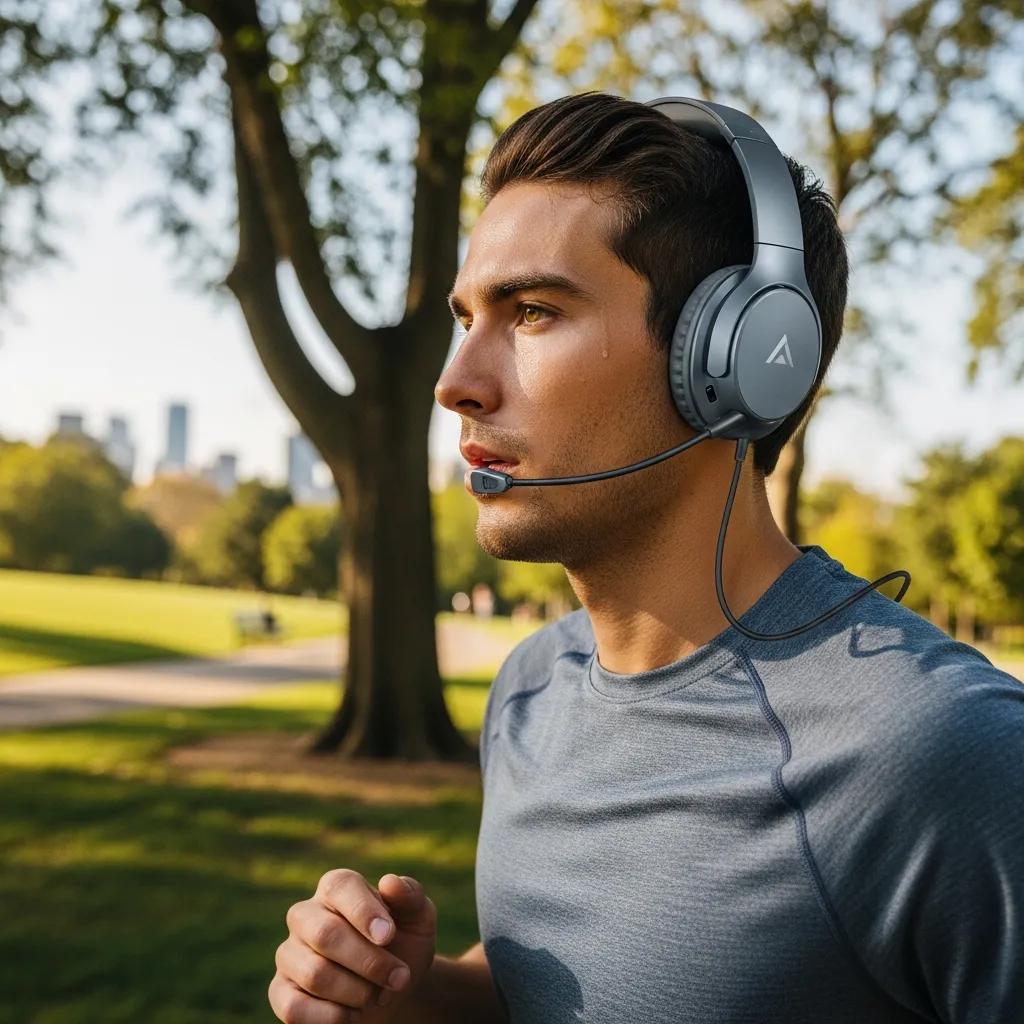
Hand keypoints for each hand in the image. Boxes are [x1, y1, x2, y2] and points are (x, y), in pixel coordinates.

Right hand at [269, 868, 437, 1022]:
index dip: (364, 911)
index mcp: (336, 887)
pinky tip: (353, 1014)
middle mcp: (305, 915)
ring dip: (357, 992)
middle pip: (325, 934)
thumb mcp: (419, 918)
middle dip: (369, 962)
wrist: (392, 988)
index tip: (389, 936)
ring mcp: (289, 953)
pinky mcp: (280, 991)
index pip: (340, 887)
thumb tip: (390, 882)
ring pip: (314, 974)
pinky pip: (294, 1007)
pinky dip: (331, 1017)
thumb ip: (410, 896)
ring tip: (378, 995)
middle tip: (399, 978)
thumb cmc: (404, 943)